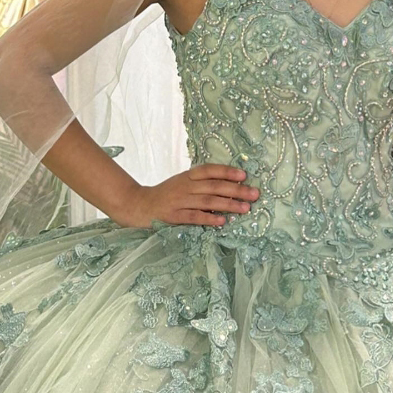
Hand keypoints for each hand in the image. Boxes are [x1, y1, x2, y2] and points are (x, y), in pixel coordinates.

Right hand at [113, 163, 259, 227]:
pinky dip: (209, 219)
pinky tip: (223, 221)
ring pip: (208, 201)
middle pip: (214, 186)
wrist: (138, 205)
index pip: (210, 170)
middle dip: (236, 190)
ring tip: (245, 208)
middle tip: (255, 194)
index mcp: (188, 176)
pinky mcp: (174, 216)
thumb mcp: (182, 182)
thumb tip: (230, 186)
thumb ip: (202, 183)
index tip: (245, 176)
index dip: (227, 172)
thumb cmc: (166, 194)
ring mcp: (179, 201)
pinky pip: (194, 217)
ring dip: (229, 205)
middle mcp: (185, 186)